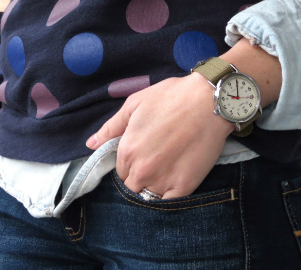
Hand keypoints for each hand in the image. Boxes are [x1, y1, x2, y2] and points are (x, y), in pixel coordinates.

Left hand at [86, 74, 234, 198]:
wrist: (210, 101)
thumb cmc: (173, 97)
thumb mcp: (135, 103)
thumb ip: (111, 127)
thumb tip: (91, 144)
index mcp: (127, 150)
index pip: (119, 172)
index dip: (129, 166)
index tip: (142, 157)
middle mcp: (141, 170)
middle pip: (131, 188)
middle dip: (139, 179)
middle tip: (156, 165)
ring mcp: (162, 180)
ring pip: (148, 198)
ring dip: (153, 190)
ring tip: (167, 174)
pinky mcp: (184, 187)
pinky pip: (168, 204)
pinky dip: (168, 199)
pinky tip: (174, 185)